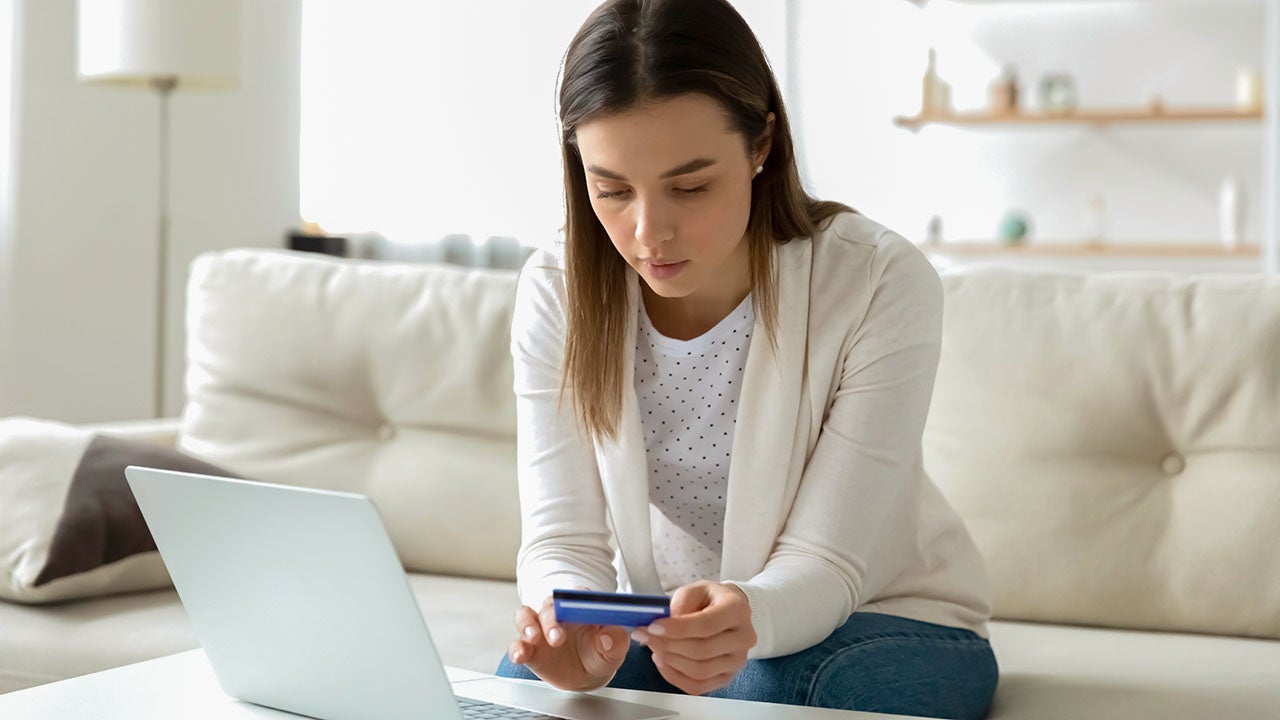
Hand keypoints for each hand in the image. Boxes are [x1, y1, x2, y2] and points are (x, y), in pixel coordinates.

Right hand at [508, 589, 630, 691]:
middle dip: (551, 619)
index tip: (574, 611)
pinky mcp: (530, 647)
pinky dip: (516, 648)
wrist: (587, 675)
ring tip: (532, 637)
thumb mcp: (614, 650)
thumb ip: (615, 641)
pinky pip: (518, 644)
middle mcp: (557, 613)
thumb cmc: (599, 653)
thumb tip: (610, 637)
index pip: (576, 596)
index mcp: (580, 607)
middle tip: (557, 637)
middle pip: (549, 605)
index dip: (574, 601)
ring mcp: (541, 628)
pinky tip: (520, 655)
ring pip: (526, 616)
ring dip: (527, 624)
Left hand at [631, 581, 755, 695]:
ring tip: (654, 647)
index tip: (653, 627)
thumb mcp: (696, 589)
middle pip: (702, 650)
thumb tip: (666, 623)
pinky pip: (698, 686)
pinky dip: (675, 677)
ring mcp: (737, 661)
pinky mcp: (727, 677)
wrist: (731, 613)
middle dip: (668, 645)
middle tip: (645, 636)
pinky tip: (663, 661)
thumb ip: (681, 601)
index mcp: (737, 610)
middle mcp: (743, 637)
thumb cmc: (712, 600)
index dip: (677, 628)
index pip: (706, 625)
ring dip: (670, 661)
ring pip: (699, 671)